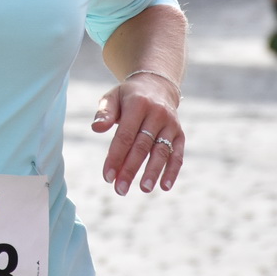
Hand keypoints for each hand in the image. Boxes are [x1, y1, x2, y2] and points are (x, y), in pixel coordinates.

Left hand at [92, 72, 183, 194]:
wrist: (157, 85)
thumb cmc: (128, 97)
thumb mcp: (113, 97)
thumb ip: (104, 113)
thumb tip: (96, 128)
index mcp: (138, 104)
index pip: (125, 135)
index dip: (116, 157)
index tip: (107, 177)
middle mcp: (157, 113)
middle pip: (142, 146)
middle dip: (130, 169)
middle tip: (119, 189)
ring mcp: (171, 124)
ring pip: (161, 151)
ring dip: (153, 172)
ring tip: (144, 189)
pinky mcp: (180, 133)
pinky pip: (177, 154)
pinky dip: (172, 170)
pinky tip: (165, 186)